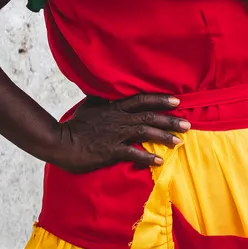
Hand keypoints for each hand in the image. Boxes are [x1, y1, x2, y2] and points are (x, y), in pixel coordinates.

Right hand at [45, 93, 189, 173]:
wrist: (59, 142)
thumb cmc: (75, 125)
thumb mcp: (90, 105)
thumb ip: (103, 98)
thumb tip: (108, 88)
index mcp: (114, 107)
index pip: (142, 99)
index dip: (160, 99)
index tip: (177, 101)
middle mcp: (118, 119)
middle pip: (149, 116)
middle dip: (170, 119)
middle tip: (188, 124)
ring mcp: (115, 135)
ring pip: (145, 132)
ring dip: (164, 136)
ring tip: (180, 141)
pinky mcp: (110, 151)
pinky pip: (133, 153)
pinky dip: (147, 157)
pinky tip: (160, 161)